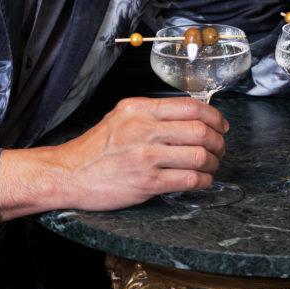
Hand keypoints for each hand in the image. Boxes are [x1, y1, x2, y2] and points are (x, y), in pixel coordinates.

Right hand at [0, 96, 228, 219]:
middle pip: (199, 130)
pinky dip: (203, 180)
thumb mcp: (121, 116)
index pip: (190, 106)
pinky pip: (188, 179)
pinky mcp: (146, 182)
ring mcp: (145, 156)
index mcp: (139, 108)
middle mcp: (143, 129)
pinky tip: (202, 179)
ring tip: (212, 164)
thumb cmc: (95, 148)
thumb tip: (188, 117)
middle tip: (220, 147)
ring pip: (198, 155)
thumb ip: (151, 114)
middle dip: (218, 140)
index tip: (221, 124)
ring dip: (213, 161)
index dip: (214, 116)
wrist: (68, 174)